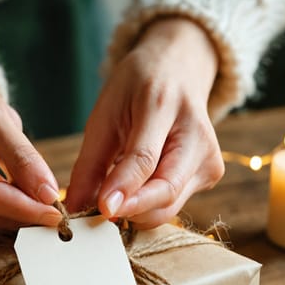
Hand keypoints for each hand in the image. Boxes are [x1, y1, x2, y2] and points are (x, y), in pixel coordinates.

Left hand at [65, 18, 223, 228]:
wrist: (178, 71)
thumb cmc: (137, 89)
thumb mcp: (105, 114)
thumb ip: (90, 164)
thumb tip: (74, 208)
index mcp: (165, 105)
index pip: (145, 158)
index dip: (123, 188)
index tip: (102, 209)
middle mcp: (198, 136)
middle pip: (165, 191)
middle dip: (129, 209)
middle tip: (95, 213)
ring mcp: (210, 158)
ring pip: (169, 206)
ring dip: (136, 211)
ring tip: (113, 198)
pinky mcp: (211, 175)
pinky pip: (174, 203)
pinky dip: (148, 205)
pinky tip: (136, 188)